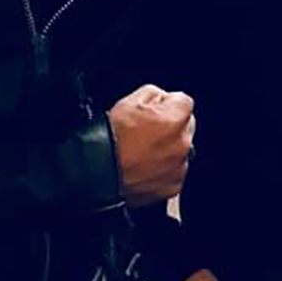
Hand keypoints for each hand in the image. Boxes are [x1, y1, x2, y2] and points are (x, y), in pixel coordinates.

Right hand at [109, 84, 195, 207]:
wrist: (95, 170)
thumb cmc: (109, 138)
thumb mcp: (130, 100)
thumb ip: (155, 94)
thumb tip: (164, 99)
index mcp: (176, 119)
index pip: (184, 102)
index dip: (168, 104)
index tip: (157, 110)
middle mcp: (182, 143)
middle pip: (185, 127)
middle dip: (171, 127)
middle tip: (147, 132)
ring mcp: (178, 166)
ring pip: (180, 151)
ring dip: (168, 149)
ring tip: (142, 152)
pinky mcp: (171, 186)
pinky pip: (173, 173)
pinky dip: (163, 170)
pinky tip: (144, 167)